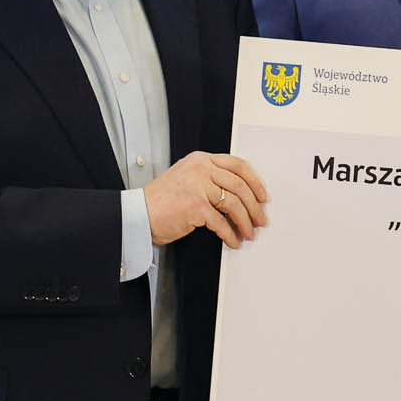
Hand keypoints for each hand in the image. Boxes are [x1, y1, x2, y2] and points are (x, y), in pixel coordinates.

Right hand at [146, 151, 267, 246]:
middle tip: (260, 219)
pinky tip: (233, 241)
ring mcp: (198, 187)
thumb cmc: (160, 200)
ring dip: (246, 222)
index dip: (255, 182)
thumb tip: (240, 195)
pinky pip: (221, 222)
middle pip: (240, 186)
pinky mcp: (195, 206)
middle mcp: (200, 169)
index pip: (238, 165)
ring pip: (234, 204)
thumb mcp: (186, 178)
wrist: (138, 213)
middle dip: (254, 207)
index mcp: (201, 160)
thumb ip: (210, 178)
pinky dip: (230, 234)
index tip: (262, 196)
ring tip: (249, 233)